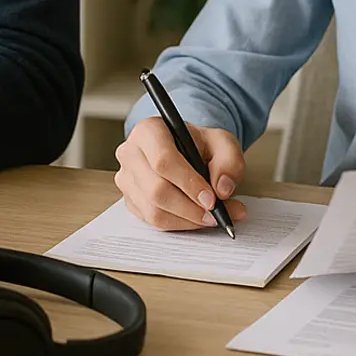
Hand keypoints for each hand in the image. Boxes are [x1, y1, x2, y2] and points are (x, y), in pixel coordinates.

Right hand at [114, 116, 247, 231]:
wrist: (185, 150)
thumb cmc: (198, 145)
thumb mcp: (222, 143)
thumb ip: (229, 162)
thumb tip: (222, 189)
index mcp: (149, 131)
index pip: (163, 161)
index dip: (188, 183)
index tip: (211, 199)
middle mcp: (131, 153)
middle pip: (156, 190)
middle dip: (190, 208)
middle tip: (215, 214)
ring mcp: (126, 178)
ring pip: (154, 210)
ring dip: (187, 220)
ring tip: (211, 217)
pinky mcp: (130, 200)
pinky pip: (153, 221)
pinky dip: (179, 224)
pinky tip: (195, 218)